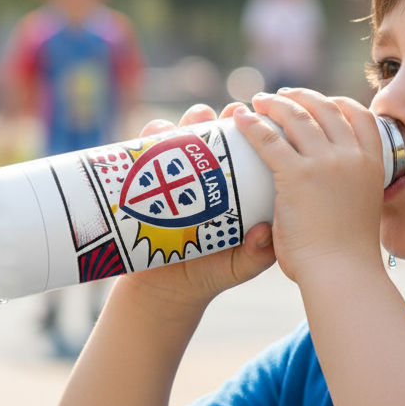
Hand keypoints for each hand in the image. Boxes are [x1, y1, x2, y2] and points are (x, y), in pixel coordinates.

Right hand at [118, 103, 276, 307]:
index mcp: (232, 186)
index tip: (259, 122)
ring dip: (183, 122)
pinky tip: (155, 135)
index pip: (243, 150)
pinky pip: (141, 155)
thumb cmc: (213, 271)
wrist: (170, 289)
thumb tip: (263, 233)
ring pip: (175, 137)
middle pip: (209, 135)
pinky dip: (148, 138)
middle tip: (225, 115)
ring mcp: (171, 176)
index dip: (252, 131)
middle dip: (215, 118)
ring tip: (193, 120)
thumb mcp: (241, 264)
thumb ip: (257, 253)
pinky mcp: (142, 183)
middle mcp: (201, 174)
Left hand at [234, 89, 385, 283]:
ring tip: (259, 101)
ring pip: (297, 117)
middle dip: (303, 96)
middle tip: (283, 96)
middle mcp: (352, 156)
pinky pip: (270, 139)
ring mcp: (325, 162)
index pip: (361, 116)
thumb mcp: (361, 211)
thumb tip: (336, 192)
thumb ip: (350, 193)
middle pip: (326, 108)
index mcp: (372, 164)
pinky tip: (241, 119)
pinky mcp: (297, 174)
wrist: (342, 271)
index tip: (323, 101)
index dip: (340, 102)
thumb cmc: (348, 254)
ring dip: (276, 103)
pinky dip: (253, 125)